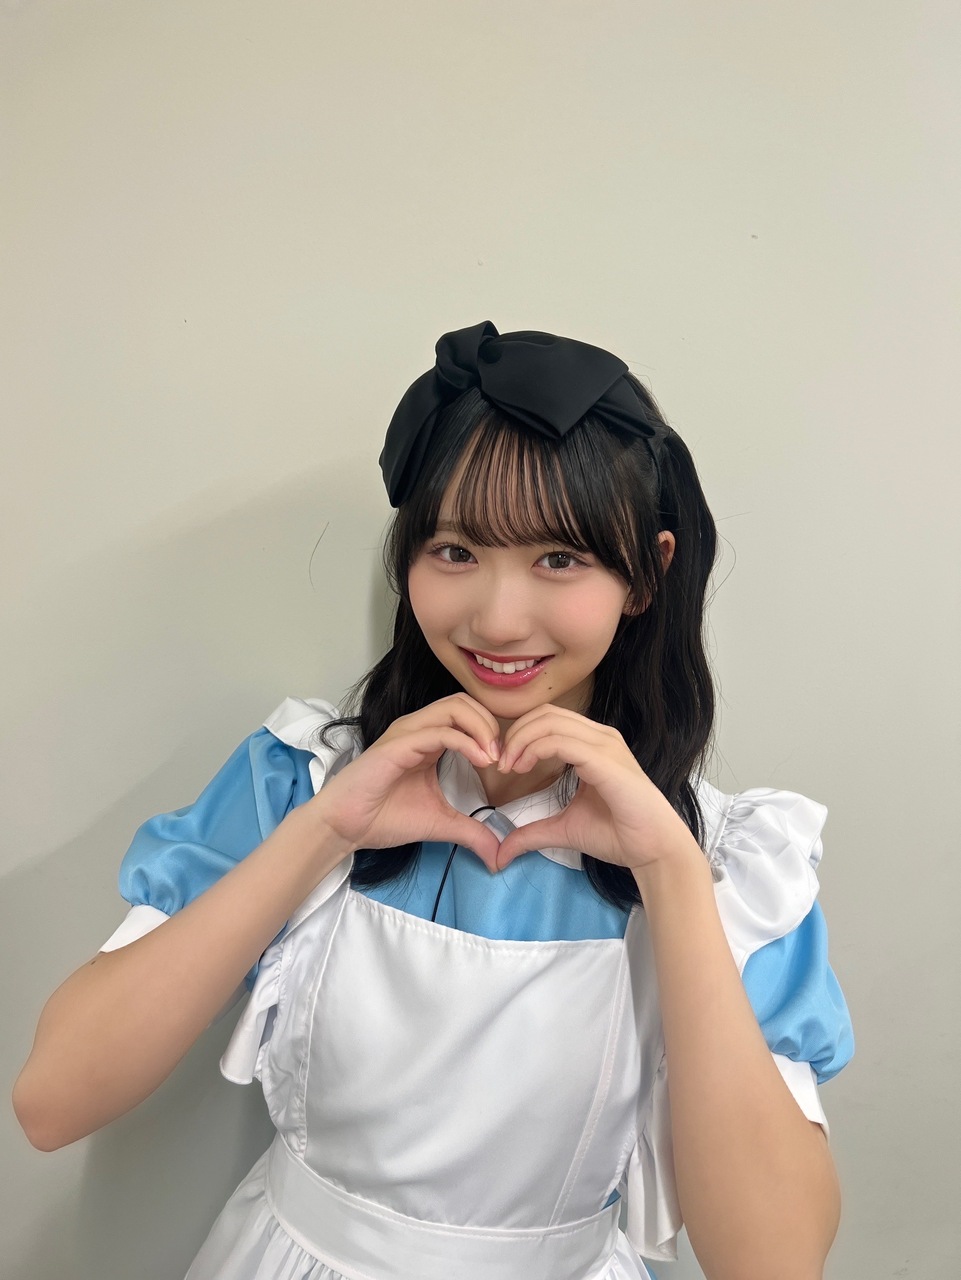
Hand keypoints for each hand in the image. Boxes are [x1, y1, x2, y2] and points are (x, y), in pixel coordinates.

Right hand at [307, 694, 502, 871]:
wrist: (345, 827)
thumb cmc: (383, 818)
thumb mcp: (440, 823)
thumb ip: (471, 832)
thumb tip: (499, 855)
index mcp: (428, 739)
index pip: (468, 714)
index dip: (493, 733)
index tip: (507, 765)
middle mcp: (418, 728)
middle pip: (465, 702)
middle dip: (492, 725)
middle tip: (504, 759)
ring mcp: (407, 733)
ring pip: (455, 707)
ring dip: (483, 728)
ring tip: (494, 758)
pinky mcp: (398, 745)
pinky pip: (440, 731)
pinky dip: (467, 742)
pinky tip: (482, 761)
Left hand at [494, 705, 697, 871]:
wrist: (653, 849)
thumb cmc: (618, 834)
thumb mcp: (564, 829)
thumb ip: (532, 833)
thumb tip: (500, 852)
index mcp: (593, 744)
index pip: (548, 720)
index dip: (520, 735)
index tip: (504, 765)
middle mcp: (600, 737)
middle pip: (545, 713)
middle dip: (516, 734)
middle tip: (501, 763)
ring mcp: (604, 745)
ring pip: (549, 721)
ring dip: (521, 740)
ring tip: (509, 766)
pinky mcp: (605, 759)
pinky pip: (560, 741)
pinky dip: (534, 749)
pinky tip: (523, 768)